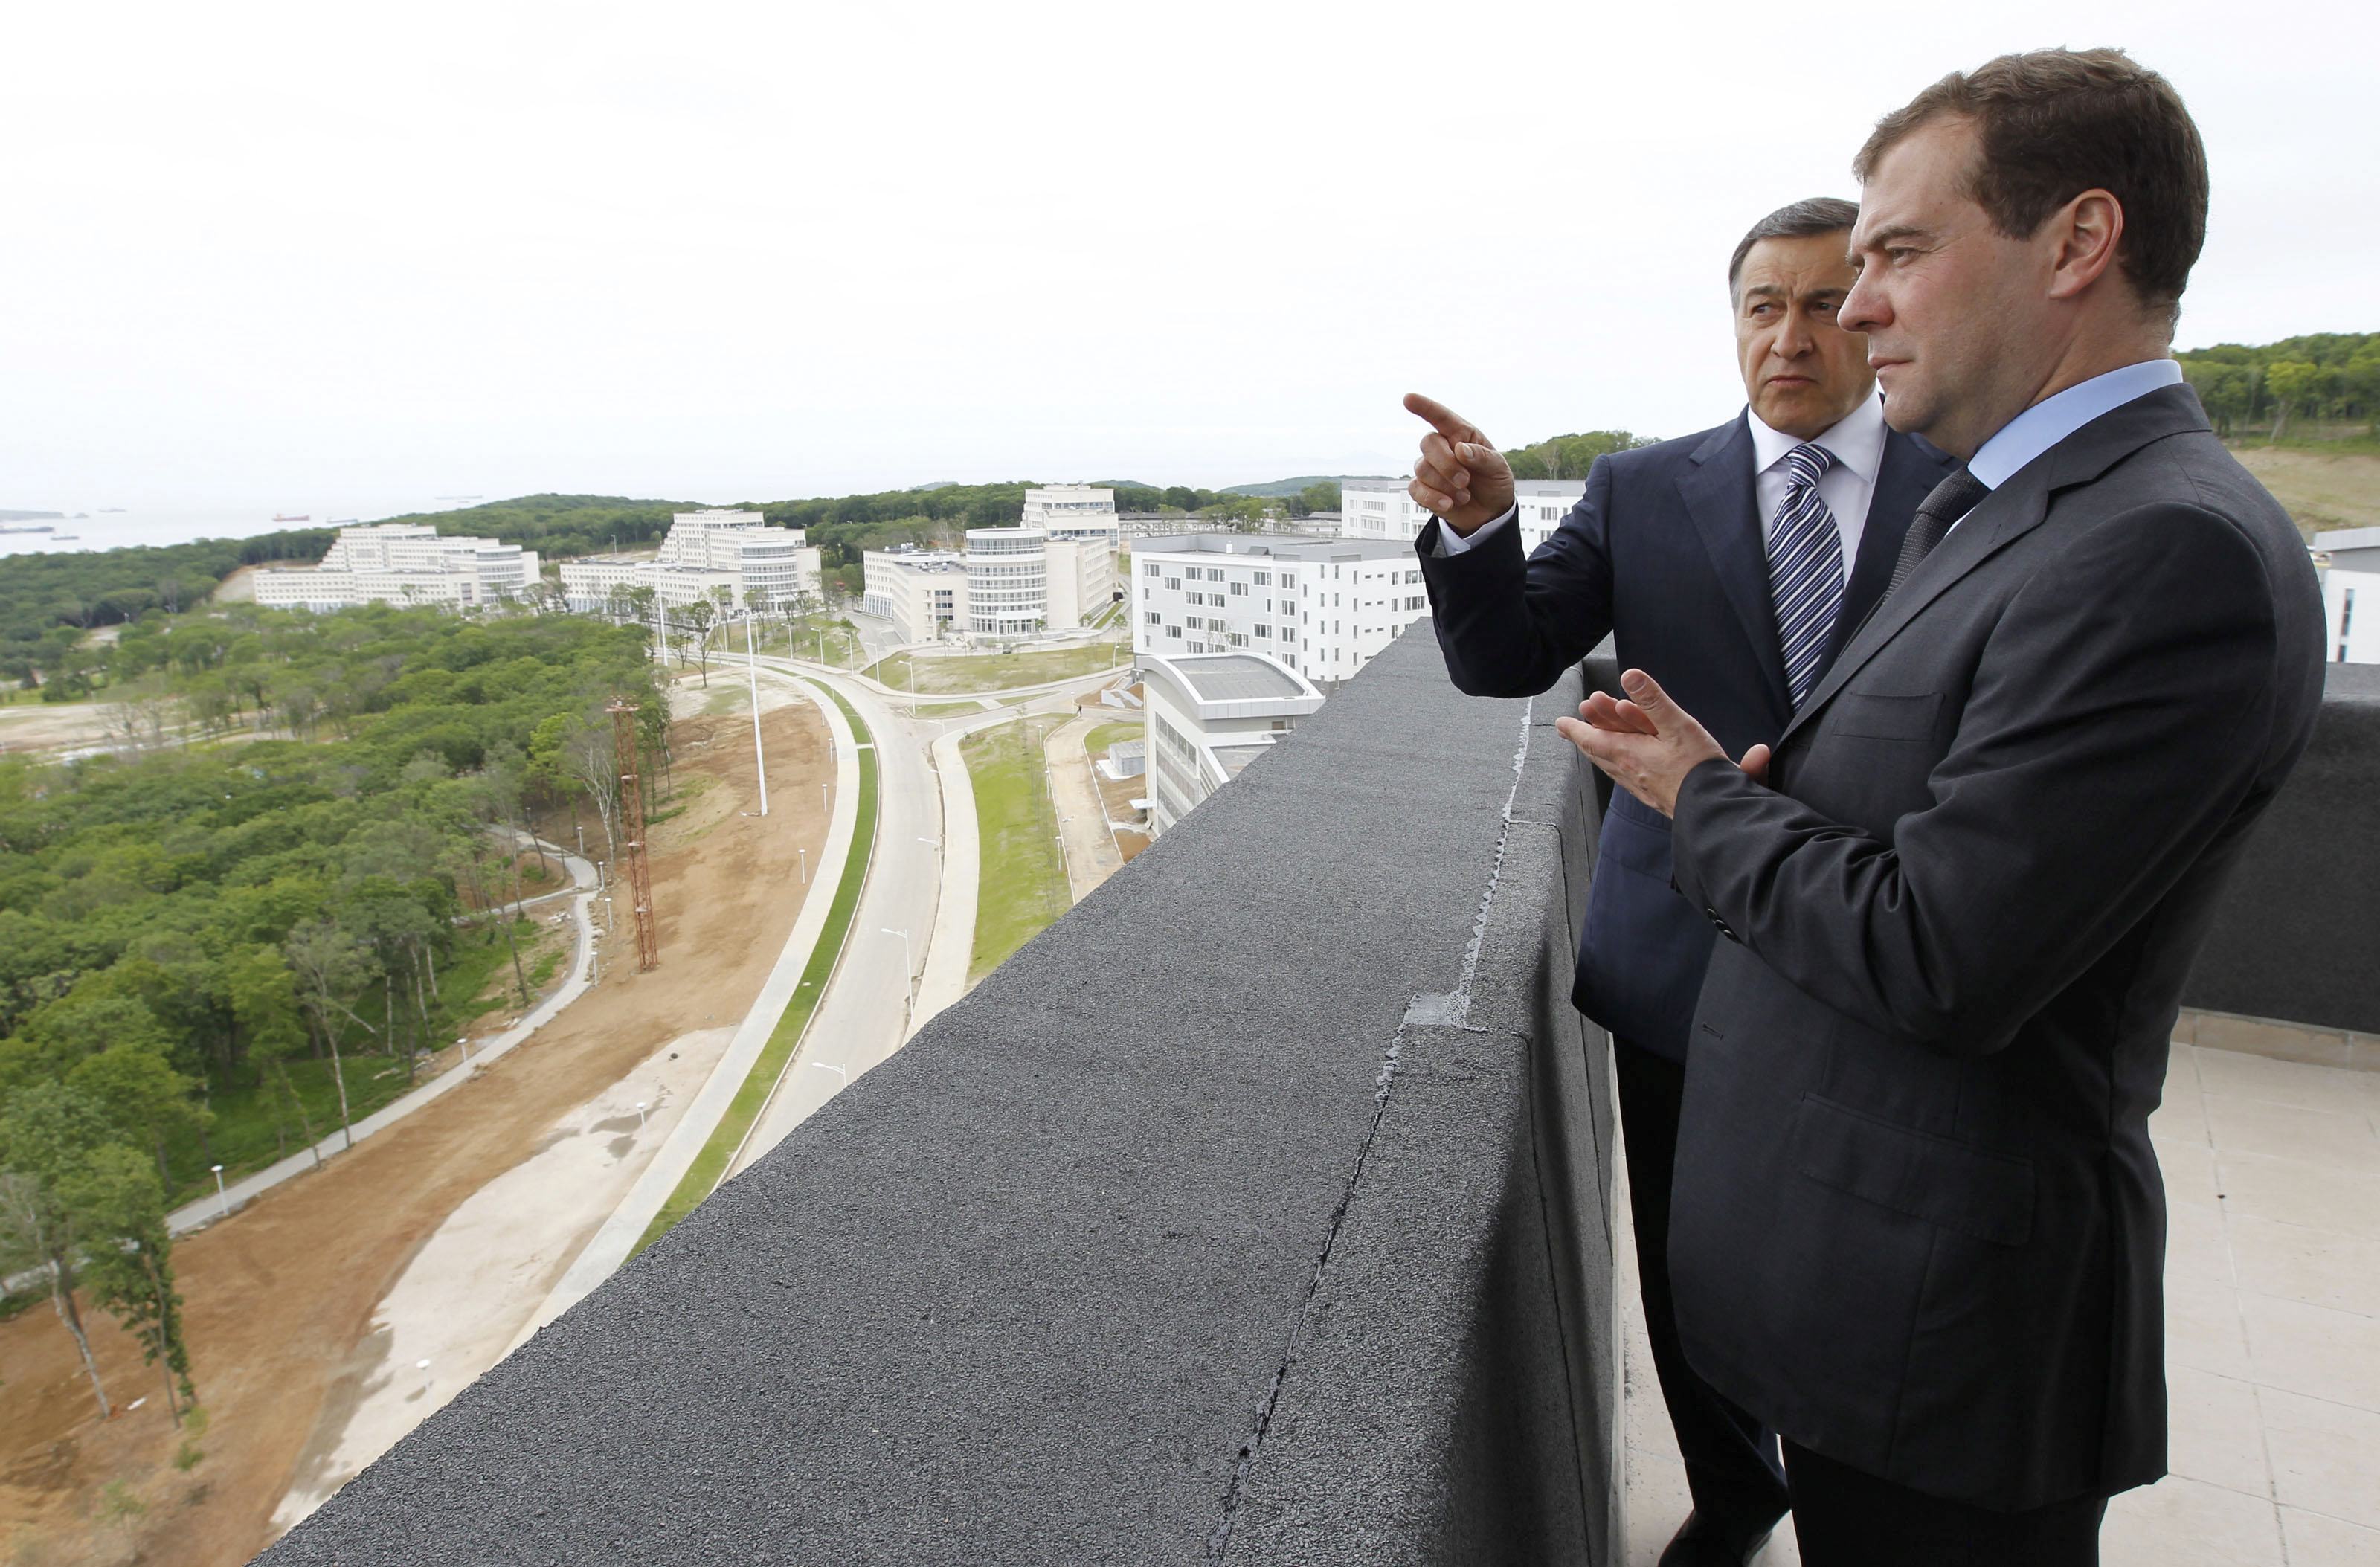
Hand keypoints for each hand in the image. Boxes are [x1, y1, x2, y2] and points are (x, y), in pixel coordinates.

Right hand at [1404, 392, 1516, 534]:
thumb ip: (1483, 457)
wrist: (1490, 512)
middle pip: (1428, 443)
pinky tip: (1448, 504)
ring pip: (1422, 468)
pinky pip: (1416, 490)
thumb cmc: (1494, 482)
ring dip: (1445, 485)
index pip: (1441, 417)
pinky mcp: (1423, 489)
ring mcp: (1430, 468)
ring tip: (1464, 495)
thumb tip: (1460, 449)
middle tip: (1465, 480)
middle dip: (1446, 463)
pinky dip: (1433, 498)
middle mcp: (1442, 448)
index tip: (1409, 399)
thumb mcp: (1499, 468)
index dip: (1424, 407)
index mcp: (1461, 435)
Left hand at [1554, 669, 1771, 816]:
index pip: (1591, 738)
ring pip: (1611, 766)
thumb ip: (1652, 700)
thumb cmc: (1697, 768)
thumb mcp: (1677, 725)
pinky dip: (1618, 766)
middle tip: (1572, 727)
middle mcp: (1629, 772)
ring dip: (1601, 750)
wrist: (1713, 809)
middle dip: (1585, 737)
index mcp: (1629, 753)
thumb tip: (1629, 675)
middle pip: (1598, 753)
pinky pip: (1627, 778)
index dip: (1574, 729)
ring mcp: (1641, 787)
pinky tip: (1627, 768)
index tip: (1560, 723)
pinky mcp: (1655, 796)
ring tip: (1595, 743)